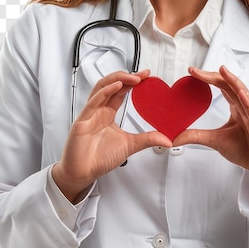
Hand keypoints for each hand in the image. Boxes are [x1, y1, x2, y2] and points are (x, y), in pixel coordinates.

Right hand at [53, 70, 171, 201]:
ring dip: (117, 79)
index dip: (132, 81)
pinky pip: (93, 102)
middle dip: (126, 76)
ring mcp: (90, 113)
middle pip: (111, 84)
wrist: (83, 172)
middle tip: (142, 75)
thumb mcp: (130, 145)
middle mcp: (98, 110)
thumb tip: (166, 139)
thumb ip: (148, 139)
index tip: (146, 76)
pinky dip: (105, 92)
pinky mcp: (82, 120)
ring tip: (132, 78)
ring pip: (101, 88)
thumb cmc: (99, 158)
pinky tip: (116, 86)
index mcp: (107, 113)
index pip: (120, 91)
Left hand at [174, 65, 248, 183]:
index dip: (208, 78)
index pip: (222, 87)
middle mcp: (245, 108)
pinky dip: (248, 102)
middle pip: (230, 85)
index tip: (192, 72)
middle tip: (197, 71)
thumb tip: (175, 137)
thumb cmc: (245, 150)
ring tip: (221, 71)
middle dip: (214, 76)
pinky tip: (241, 94)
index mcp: (236, 108)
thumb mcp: (215, 141)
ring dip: (232, 81)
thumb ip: (196, 136)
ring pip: (243, 94)